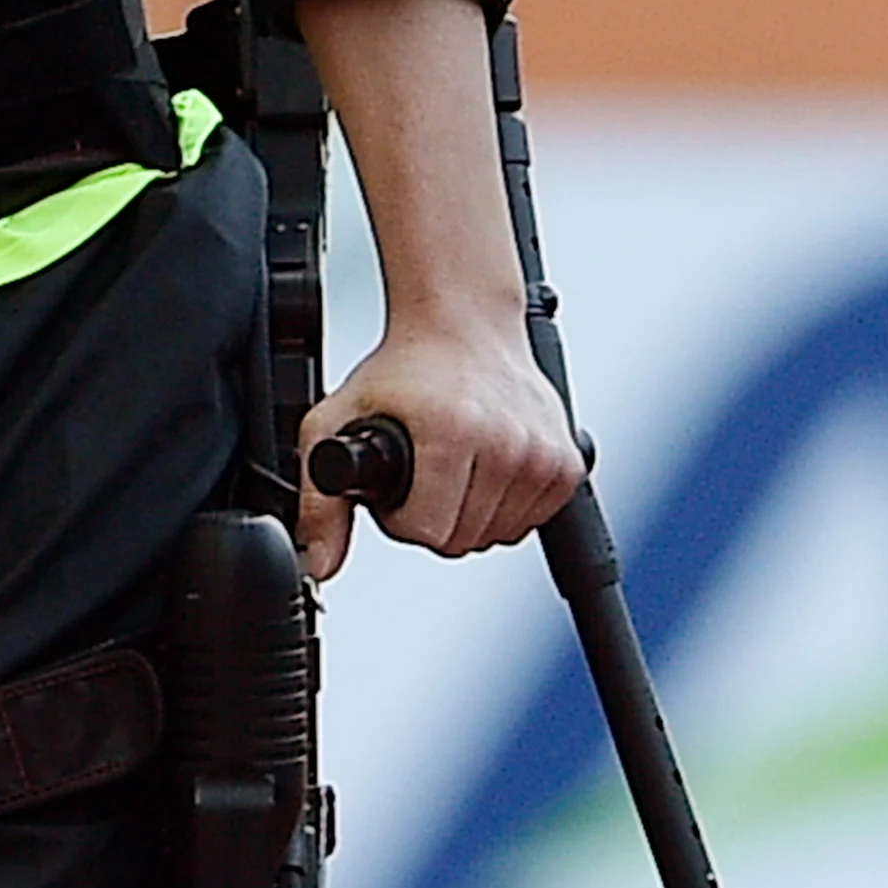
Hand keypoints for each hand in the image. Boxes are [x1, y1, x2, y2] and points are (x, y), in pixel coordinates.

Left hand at [297, 318, 582, 579]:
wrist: (464, 323)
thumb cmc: (404, 368)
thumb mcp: (335, 423)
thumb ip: (320, 502)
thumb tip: (319, 563)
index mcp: (452, 432)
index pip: (426, 532)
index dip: (401, 518)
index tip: (398, 486)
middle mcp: (506, 442)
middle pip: (461, 540)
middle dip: (434, 517)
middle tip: (424, 473)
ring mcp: (542, 452)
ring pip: (498, 535)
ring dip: (470, 514)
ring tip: (455, 467)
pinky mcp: (567, 460)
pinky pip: (532, 521)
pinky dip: (506, 507)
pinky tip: (487, 469)